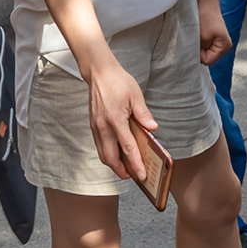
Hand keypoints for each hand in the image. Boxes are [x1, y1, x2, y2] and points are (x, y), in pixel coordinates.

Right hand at [87, 59, 159, 178]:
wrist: (99, 72)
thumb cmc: (117, 81)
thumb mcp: (135, 95)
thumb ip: (144, 113)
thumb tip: (153, 128)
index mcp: (116, 119)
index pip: (127, 148)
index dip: (135, 164)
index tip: (142, 175)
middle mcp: (103, 126)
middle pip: (110, 158)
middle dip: (121, 171)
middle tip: (134, 176)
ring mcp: (96, 127)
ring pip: (103, 154)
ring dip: (113, 164)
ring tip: (126, 168)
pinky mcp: (93, 125)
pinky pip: (100, 146)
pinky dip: (108, 154)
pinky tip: (117, 154)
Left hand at [197, 0, 230, 67]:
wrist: (206, 1)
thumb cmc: (205, 16)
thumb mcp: (202, 37)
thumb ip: (200, 52)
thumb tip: (195, 59)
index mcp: (224, 46)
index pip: (207, 61)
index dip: (199, 54)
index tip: (196, 42)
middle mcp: (224, 46)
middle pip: (207, 57)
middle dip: (199, 50)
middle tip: (197, 38)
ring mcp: (219, 42)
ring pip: (204, 51)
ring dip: (199, 45)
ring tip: (199, 34)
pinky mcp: (213, 37)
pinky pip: (204, 45)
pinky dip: (199, 41)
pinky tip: (199, 33)